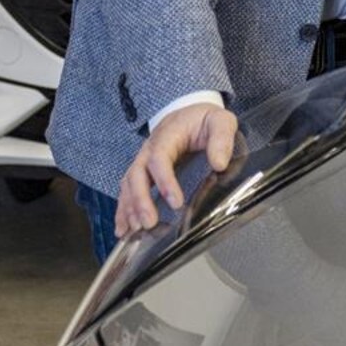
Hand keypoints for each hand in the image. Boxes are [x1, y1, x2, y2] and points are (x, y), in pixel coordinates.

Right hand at [116, 104, 239, 238]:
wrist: (190, 114)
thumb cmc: (204, 120)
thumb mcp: (220, 121)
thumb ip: (221, 138)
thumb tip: (219, 163)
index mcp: (168, 136)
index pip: (159, 158)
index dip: (164, 180)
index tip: (176, 202)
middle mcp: (149, 149)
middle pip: (137, 174)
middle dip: (141, 199)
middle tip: (149, 222)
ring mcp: (143, 161)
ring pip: (129, 184)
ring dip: (130, 207)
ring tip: (135, 230)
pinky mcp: (143, 172)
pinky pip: (128, 190)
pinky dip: (124, 210)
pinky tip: (124, 229)